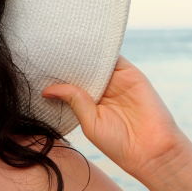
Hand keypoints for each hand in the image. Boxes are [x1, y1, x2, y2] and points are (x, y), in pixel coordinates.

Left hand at [41, 54, 187, 179]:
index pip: (70, 81)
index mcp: (89, 101)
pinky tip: (86, 43)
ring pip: (96, 59)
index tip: (38, 63)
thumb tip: (48, 89)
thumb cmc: (120, 144)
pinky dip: (101, 48)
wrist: (153, 150)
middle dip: (67, 59)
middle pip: (82, 67)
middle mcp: (103, 89)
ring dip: (82, 51)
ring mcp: (117, 80)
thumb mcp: (90, 122)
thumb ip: (74, 100)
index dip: (57, 73)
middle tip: (45, 46)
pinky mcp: (131, 73)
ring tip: (61, 41)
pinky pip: (115, 55)